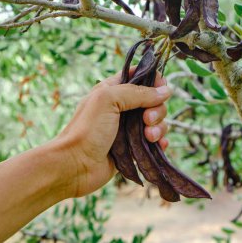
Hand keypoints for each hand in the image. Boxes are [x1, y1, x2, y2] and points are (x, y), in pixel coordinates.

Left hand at [53, 67, 171, 196]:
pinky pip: (154, 140)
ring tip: (149, 137)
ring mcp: (128, 128)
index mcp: (113, 90)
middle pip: (152, 100)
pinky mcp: (132, 147)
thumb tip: (166, 90)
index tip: (162, 88)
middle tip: (147, 120)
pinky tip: (159, 145)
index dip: (153, 80)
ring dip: (159, 128)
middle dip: (157, 109)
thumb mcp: (109, 100)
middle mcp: (121, 107)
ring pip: (155, 121)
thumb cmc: (88, 130)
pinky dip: (160, 141)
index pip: (138, 76)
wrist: (76, 165)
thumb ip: (138, 92)